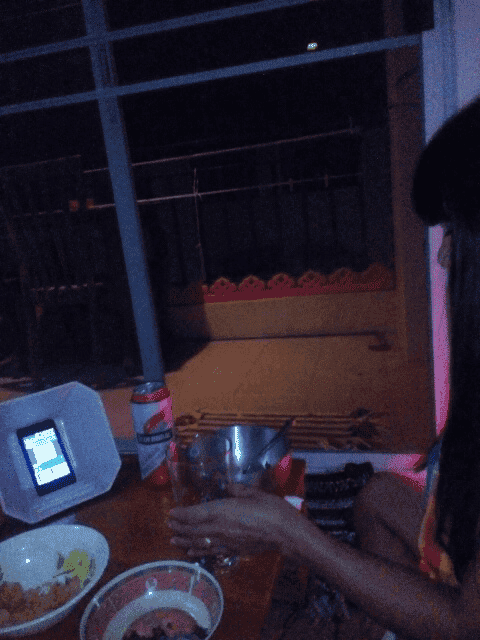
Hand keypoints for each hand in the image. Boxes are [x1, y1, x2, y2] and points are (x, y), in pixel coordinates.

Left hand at [168, 483, 310, 557]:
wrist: (286, 533)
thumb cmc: (271, 510)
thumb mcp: (255, 493)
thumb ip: (238, 490)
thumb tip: (228, 487)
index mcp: (224, 511)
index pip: (196, 513)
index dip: (182, 514)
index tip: (171, 513)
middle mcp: (221, 528)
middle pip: (194, 529)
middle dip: (180, 527)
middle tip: (169, 525)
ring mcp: (227, 542)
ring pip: (200, 542)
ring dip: (185, 540)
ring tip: (173, 539)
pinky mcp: (234, 551)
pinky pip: (212, 551)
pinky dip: (199, 551)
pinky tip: (192, 552)